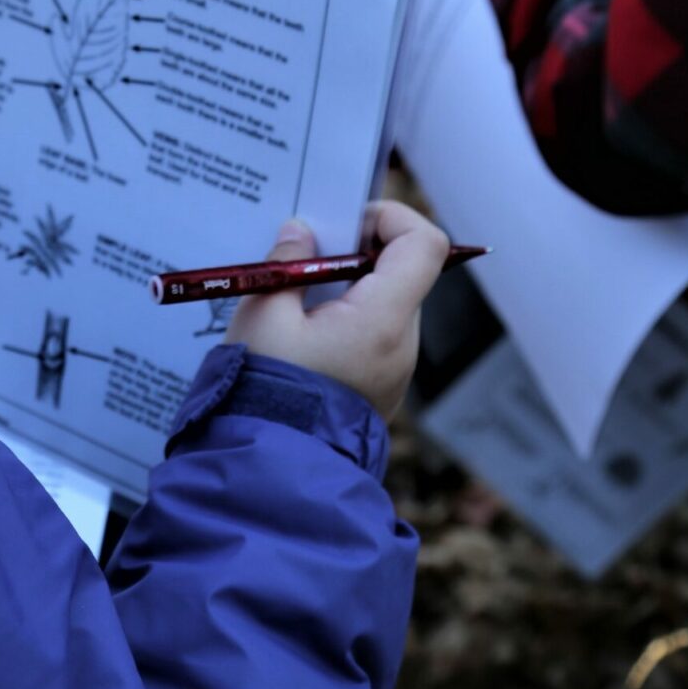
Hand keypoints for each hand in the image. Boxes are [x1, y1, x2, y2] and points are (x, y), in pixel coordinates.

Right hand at [227, 202, 449, 420]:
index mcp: (382, 320)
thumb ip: (285, 264)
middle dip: (358, 252)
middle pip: (402, 272)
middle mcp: (401, 343)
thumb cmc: (267, 391)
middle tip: (307, 257)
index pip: (425, 245)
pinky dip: (347, 317)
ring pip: (387, 303)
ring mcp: (395, 368)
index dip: (391, 218)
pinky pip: (375, 334)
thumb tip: (300, 233)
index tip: (346, 223)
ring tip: (298, 298)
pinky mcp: (380, 386)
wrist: (274, 470)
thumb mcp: (262, 315)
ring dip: (349, 287)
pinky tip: (304, 332)